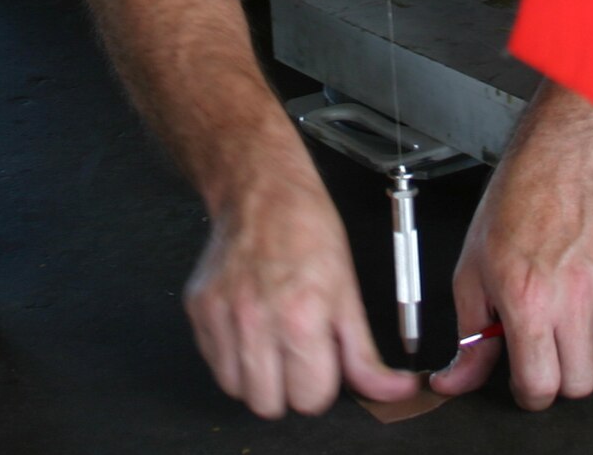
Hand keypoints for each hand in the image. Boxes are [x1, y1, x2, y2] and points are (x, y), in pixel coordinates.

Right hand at [185, 169, 416, 417]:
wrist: (261, 187)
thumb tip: (395, 389)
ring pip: (236, 391)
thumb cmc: (308, 229)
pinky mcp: (198, 309)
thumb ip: (364, 352)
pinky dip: (232, 355)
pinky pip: (213, 362)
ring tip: (272, 339)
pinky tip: (250, 325)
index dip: (320, 383)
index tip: (322, 361)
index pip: (309, 399)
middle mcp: (256, 321)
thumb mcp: (348, 289)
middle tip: (297, 353)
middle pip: (268, 405)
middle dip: (287, 387)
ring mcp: (221, 315)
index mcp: (301, 317)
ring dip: (257, 375)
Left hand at [428, 165, 592, 409]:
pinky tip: (578, 290)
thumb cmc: (512, 209)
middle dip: (557, 376)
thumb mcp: (471, 274)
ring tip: (557, 304)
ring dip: (577, 343)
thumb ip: (469, 339)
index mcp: (527, 300)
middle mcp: (571, 297)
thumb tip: (455, 381)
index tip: (523, 381)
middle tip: (541, 350)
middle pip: (579, 384)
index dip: (528, 393)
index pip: (540, 386)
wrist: (559, 165)